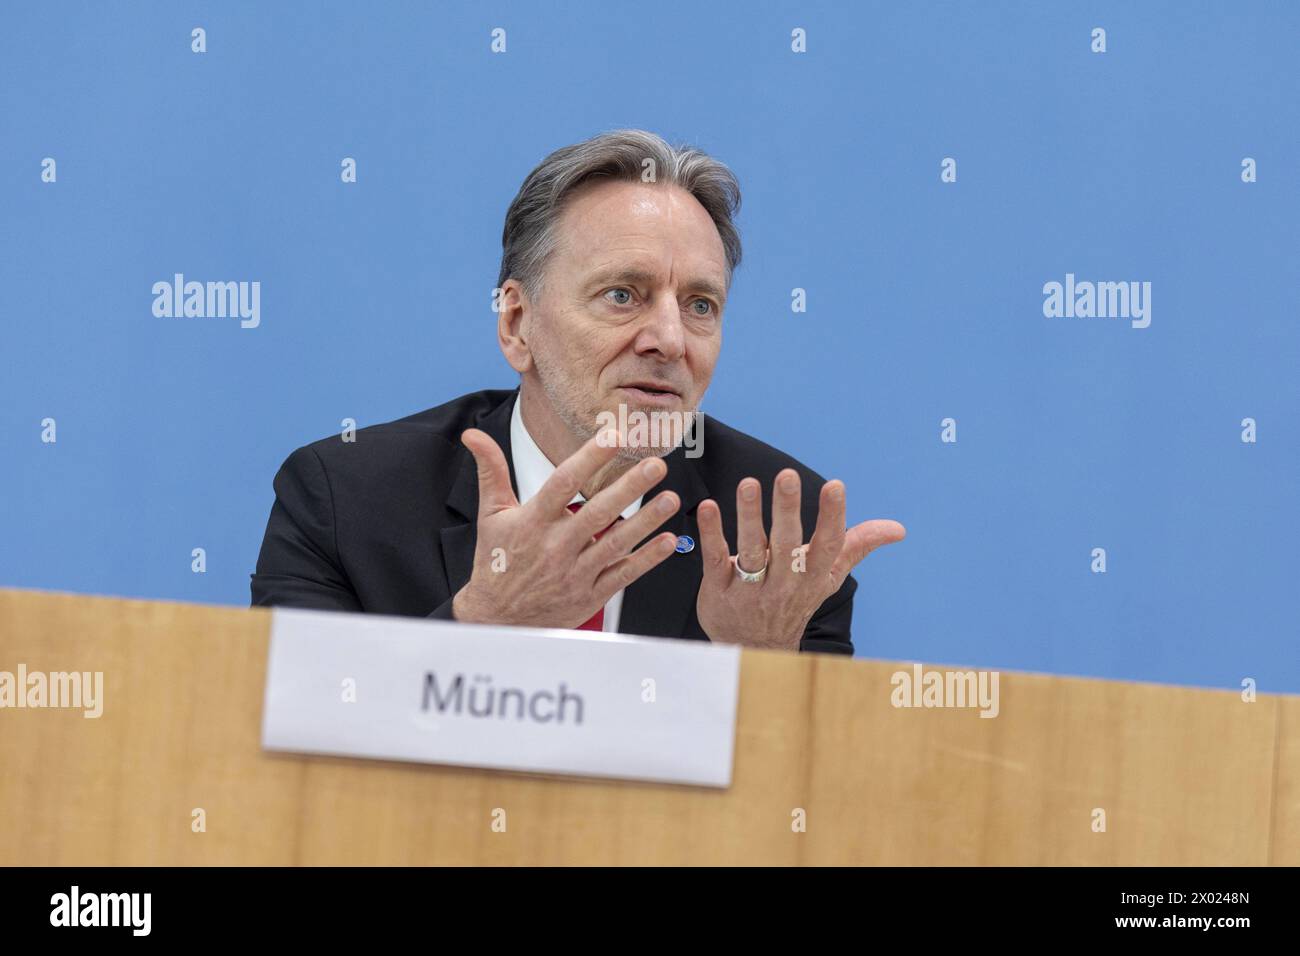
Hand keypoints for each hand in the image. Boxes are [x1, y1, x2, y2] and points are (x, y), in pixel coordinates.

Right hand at [452, 427, 681, 628]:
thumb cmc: (496, 561)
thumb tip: (473, 436)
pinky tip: (668, 541)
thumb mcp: (491, 515)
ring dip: (646, 521)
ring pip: (616, 543)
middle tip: (656, 465)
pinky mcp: (589, 595)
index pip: (563, 483)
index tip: (614, 436)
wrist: (496, 620)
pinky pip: (622, 575)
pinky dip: (646, 560)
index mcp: (532, 522)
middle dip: (629, 487)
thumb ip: (491, 472)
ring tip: (671, 498)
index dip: (589, 459)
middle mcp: (555, 546)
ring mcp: (574, 572)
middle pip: (597, 512)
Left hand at [696, 469, 904, 649]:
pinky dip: (712, 534)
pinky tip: (708, 508)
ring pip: (751, 550)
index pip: (827, 546)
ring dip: (749, 516)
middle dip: (788, 510)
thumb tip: (899, 529)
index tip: (836, 486)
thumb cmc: (794, 600)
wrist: (754, 649)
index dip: (833, 517)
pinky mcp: (718, 589)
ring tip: (748, 484)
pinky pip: (715, 559)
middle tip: (787, 475)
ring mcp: (750, 588)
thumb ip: (858, 546)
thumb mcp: (828, 578)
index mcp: (812, 577)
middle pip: (787, 544)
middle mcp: (783, 584)